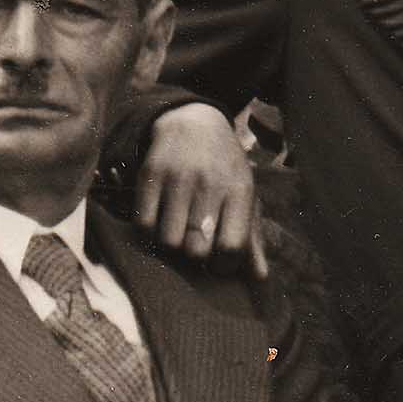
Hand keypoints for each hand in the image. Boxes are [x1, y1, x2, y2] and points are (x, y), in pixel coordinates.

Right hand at [136, 105, 264, 276]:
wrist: (194, 123)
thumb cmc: (226, 169)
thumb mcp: (246, 197)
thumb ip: (253, 238)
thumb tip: (259, 279)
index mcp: (239, 191)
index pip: (232, 247)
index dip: (225, 266)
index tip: (220, 263)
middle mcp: (209, 185)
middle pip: (197, 249)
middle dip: (197, 258)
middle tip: (197, 247)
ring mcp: (177, 179)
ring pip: (168, 241)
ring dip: (173, 246)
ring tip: (179, 233)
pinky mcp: (149, 176)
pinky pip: (143, 224)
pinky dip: (149, 232)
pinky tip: (160, 222)